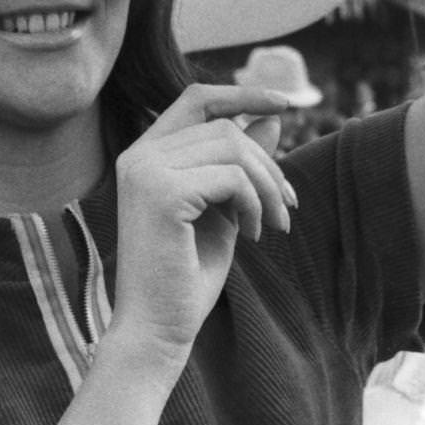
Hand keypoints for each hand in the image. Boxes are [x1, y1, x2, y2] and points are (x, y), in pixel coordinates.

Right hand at [110, 83, 294, 368]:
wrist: (157, 330)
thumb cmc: (186, 276)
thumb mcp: (224, 210)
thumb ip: (241, 165)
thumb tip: (272, 117)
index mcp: (144, 156)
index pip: (197, 99)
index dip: (243, 95)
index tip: (285, 104)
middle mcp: (138, 156)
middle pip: (225, 129)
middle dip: (268, 166)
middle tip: (286, 209)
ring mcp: (145, 171)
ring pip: (233, 148)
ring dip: (267, 187)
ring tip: (272, 226)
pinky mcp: (161, 193)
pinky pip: (232, 177)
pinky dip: (255, 204)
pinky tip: (253, 236)